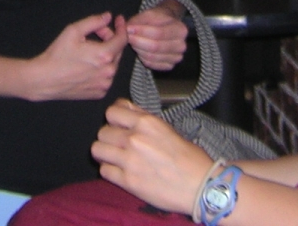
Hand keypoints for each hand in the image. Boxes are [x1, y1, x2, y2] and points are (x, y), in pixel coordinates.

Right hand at [24, 12, 127, 100]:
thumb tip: (108, 17)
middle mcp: (108, 72)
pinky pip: (106, 77)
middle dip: (110, 39)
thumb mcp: (73, 31)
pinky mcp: (98, 93)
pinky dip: (101, 69)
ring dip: (106, 54)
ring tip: (89, 49)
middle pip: (117, 50)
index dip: (121, 27)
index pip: (122, 39)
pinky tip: (87, 64)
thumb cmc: (57, 55)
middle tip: (96, 32)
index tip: (118, 20)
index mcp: (104, 55)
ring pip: (112, 64)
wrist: (44, 79)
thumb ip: (94, 21)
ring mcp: (104, 85)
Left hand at [93, 99, 213, 215]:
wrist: (200, 186)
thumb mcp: (167, 129)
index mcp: (146, 122)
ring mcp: (129, 160)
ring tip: (114, 157)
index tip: (118, 124)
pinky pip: (104, 171)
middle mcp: (134, 138)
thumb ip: (144, 119)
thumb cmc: (190, 158)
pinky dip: (109, 171)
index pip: (112, 111)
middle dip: (109, 137)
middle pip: (102, 131)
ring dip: (105, 153)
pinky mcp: (127, 181)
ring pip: (97, 149)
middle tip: (118, 144)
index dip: (114, 118)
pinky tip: (119, 171)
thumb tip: (126, 112)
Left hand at [126, 4, 187, 70]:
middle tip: (127, 36)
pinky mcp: (169, 66)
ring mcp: (176, 57)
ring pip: (152, 57)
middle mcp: (181, 45)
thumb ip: (139, 20)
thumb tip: (128, 28)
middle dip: (138, 41)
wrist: (167, 26)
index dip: (142, 31)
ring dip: (138, 49)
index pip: (159, 33)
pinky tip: (139, 49)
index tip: (128, 28)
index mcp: (180, 30)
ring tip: (132, 41)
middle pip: (155, 47)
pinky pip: (151, 64)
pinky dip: (142, 57)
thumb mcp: (150, 14)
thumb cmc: (159, 19)